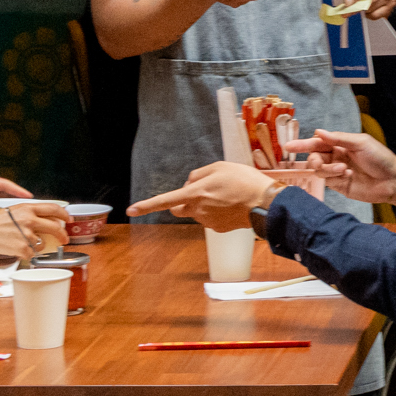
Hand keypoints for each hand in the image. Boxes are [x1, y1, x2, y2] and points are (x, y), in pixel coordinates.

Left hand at [129, 160, 283, 229]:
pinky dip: (217, 212)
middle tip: (204, 190)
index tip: (130, 211)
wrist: (265, 203)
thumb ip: (198, 174)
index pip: (165, 200)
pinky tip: (232, 205)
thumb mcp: (220, 166)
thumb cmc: (244, 181)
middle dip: (184, 200)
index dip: (146, 205)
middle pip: (180, 207)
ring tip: (227, 194)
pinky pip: (210, 219)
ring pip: (197, 212)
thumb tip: (188, 184)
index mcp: (195, 193)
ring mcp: (207, 222)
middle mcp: (197, 210)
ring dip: (204, 204)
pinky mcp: (218, 229)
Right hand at [284, 129, 395, 207]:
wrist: (392, 180)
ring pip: (319, 171)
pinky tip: (349, 176)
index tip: (288, 147)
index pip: (317, 143)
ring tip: (344, 170)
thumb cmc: (380, 158)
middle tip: (320, 163)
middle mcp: (336, 157)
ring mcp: (337, 172)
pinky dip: (335, 178)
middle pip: (314, 158)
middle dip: (315, 160)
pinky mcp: (340, 186)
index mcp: (341, 144)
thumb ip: (338, 138)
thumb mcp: (361, 143)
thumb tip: (318, 132)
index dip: (302, 144)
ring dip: (328, 169)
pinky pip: (328, 182)